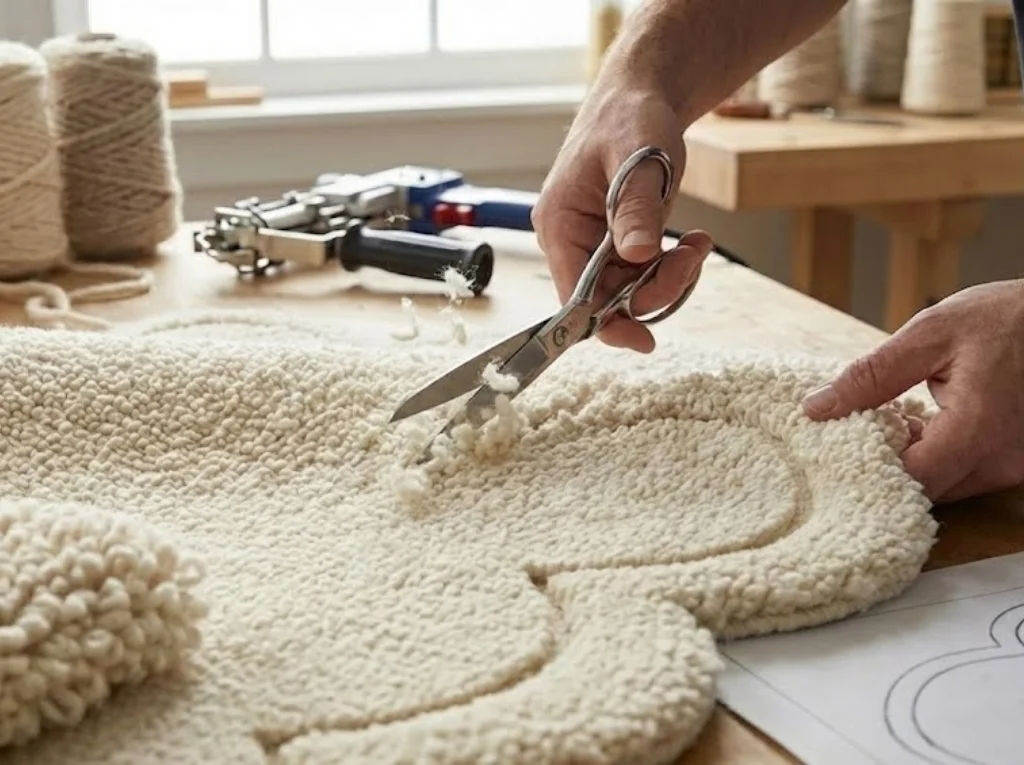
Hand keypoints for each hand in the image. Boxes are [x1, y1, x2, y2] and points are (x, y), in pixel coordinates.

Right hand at [531, 84, 713, 352]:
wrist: (642, 95)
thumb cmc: (631, 117)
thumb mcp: (638, 160)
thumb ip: (635, 209)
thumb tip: (636, 257)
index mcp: (559, 223)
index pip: (574, 295)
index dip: (606, 323)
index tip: (644, 340)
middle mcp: (570, 240)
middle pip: (607, 298)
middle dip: (655, 289)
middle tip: (693, 259)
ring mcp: (593, 243)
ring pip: (629, 290)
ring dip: (670, 277)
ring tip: (698, 244)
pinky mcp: (616, 242)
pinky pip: (642, 274)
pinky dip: (672, 266)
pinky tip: (694, 242)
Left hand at [801, 279, 1023, 502]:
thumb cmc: (1010, 318)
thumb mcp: (931, 334)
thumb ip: (872, 376)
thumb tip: (817, 408)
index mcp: (978, 430)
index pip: (908, 481)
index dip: (867, 470)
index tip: (838, 445)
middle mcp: (1005, 462)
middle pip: (925, 491)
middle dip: (886, 465)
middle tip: (859, 428)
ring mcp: (1018, 467)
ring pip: (947, 486)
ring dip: (914, 460)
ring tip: (894, 418)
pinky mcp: (1022, 463)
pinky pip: (968, 474)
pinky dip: (939, 455)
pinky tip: (926, 422)